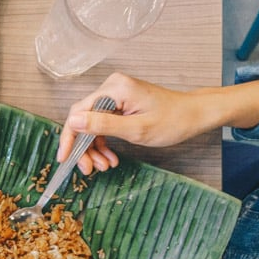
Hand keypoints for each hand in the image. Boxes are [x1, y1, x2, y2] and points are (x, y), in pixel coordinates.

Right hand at [57, 72, 258, 174]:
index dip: (69, 138)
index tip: (64, 159)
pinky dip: (104, 143)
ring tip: (105, 167)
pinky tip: (110, 158)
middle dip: (84, 147)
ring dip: (94, 149)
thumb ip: (103, 125)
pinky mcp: (119, 104)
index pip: (79, 113)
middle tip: (89, 170)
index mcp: (114, 89)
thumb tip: (72, 122)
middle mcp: (111, 88)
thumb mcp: (136, 129)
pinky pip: (102, 124)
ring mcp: (115, 95)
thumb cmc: (172, 121)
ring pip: (92, 125)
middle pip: (83, 120)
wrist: (195, 115)